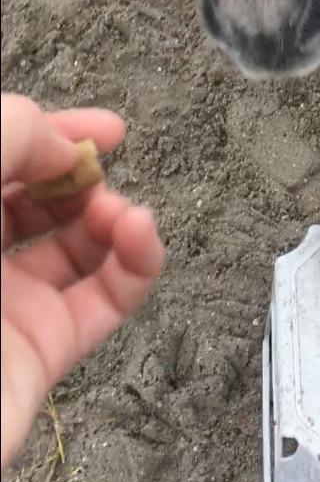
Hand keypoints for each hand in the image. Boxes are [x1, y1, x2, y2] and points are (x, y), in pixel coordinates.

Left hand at [1, 94, 164, 470]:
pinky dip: (138, 264)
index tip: (102, 128)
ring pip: (81, 249)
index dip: (54, 135)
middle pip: (41, 201)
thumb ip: (14, 134)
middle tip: (101, 169)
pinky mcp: (41, 353)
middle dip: (84, 178)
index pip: (6, 157)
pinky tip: (142, 236)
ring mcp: (4, 305)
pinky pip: (107, 302)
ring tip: (123, 212)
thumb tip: (67, 149)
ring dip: (117, 218)